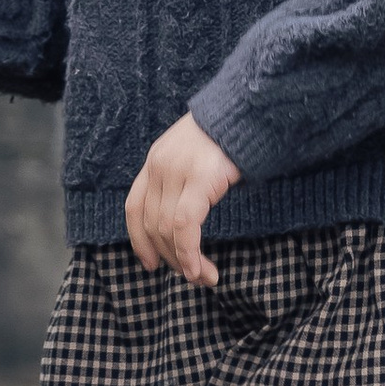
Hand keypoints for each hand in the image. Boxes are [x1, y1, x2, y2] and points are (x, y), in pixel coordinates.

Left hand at [124, 113, 242, 286]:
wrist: (250, 107)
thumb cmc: (231, 134)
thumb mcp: (196, 155)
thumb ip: (184, 180)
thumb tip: (184, 219)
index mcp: (155, 160)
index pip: (134, 207)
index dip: (138, 240)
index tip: (149, 263)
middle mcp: (159, 166)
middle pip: (152, 224)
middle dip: (169, 258)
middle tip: (191, 277)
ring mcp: (177, 171)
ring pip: (167, 230)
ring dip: (184, 262)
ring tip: (202, 278)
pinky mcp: (199, 179)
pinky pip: (185, 226)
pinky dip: (189, 253)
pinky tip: (200, 269)